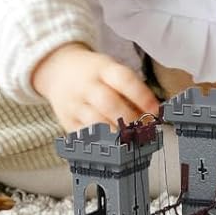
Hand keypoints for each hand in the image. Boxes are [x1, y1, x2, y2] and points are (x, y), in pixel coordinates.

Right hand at [31, 43, 156, 133]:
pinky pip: (84, 135)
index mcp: (102, 68)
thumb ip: (130, 90)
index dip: (142, 96)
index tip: (156, 110)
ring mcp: (74, 104)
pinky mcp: (67, 121)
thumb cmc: (95, 74)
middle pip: (108, 102)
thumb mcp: (112, 70)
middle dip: (129, 118)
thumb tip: (151, 115)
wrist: (59, 70)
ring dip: (116, 134)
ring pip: (95, 122)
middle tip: (144, 129)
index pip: (124, 79)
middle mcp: (86, 85)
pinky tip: (113, 146)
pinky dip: (100, 142)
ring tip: (131, 140)